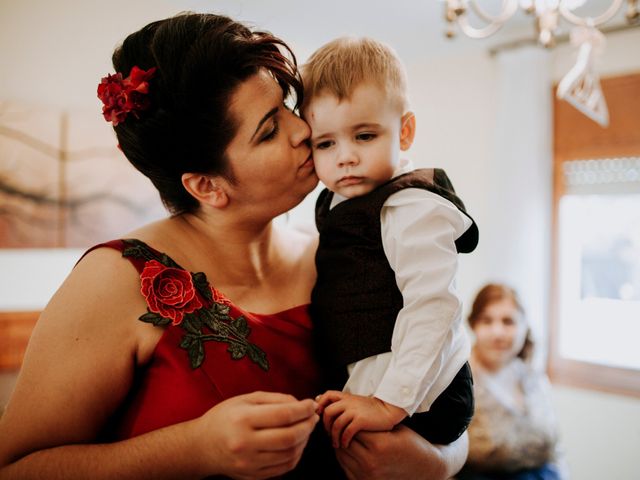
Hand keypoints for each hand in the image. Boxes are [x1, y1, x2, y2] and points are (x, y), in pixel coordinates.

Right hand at [195, 391, 318, 478]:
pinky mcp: (253, 475)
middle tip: (313, 417)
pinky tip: (296, 443)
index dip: (303, 410)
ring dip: (304, 440)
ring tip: (306, 428)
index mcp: (243, 419)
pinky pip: (284, 467)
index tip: (311, 404)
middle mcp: (245, 443)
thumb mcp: (246, 399)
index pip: (283, 415)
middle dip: (308, 426)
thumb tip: (300, 404)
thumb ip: (275, 399)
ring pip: (290, 454)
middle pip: (289, 437)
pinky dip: (296, 454)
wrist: (201, 446)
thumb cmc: (224, 418)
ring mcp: (249, 463)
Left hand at [316, 391, 405, 447]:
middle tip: (329, 434)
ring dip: (334, 436)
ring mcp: (354, 411)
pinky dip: (344, 439)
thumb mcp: (355, 401)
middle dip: (326, 425)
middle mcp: (348, 402)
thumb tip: (321, 401)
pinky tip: (345, 444)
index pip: (327, 395)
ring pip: (336, 424)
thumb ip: (341, 402)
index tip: (320, 417)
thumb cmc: (371, 408)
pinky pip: (347, 431)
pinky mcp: (361, 420)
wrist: (388, 409)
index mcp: (346, 397)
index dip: (320, 405)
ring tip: (337, 444)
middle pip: (328, 412)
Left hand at [335, 426, 467, 479]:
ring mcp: (367, 475)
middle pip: (346, 442)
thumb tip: (352, 417)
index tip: (351, 416)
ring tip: (345, 436)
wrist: (425, 469)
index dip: (351, 421)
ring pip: (343, 455)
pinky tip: (349, 449)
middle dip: (344, 432)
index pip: (354, 428)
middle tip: (345, 424)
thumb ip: (372, 426)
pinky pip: (345, 467)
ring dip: (342, 444)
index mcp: (379, 445)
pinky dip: (344, 457)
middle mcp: (371, 462)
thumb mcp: (394, 430)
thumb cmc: (411, 445)